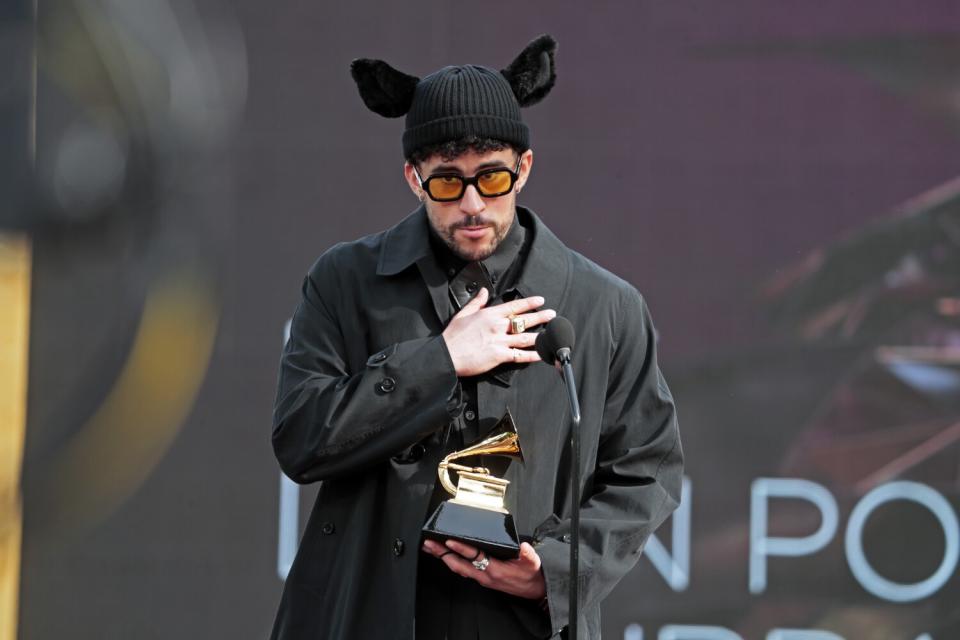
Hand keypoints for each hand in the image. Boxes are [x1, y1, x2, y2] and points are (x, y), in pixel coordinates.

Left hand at [421, 539, 546, 599]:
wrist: (534, 590)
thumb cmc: (531, 576)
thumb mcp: (533, 564)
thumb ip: (528, 555)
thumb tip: (523, 547)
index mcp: (495, 570)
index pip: (474, 557)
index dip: (462, 549)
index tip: (450, 541)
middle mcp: (485, 575)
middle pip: (459, 564)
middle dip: (442, 554)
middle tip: (429, 544)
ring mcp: (482, 578)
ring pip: (458, 568)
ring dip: (443, 558)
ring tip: (430, 548)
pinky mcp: (482, 578)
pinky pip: (462, 570)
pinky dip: (451, 562)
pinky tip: (445, 556)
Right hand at [442, 288, 555, 376]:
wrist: (447, 354)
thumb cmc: (453, 336)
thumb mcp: (463, 314)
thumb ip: (477, 302)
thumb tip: (484, 291)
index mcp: (489, 315)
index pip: (514, 306)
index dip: (529, 303)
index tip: (540, 300)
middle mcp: (497, 327)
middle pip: (524, 321)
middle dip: (540, 317)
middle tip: (552, 314)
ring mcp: (499, 341)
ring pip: (525, 337)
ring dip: (540, 335)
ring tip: (551, 334)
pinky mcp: (499, 356)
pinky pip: (519, 355)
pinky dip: (532, 355)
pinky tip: (541, 354)